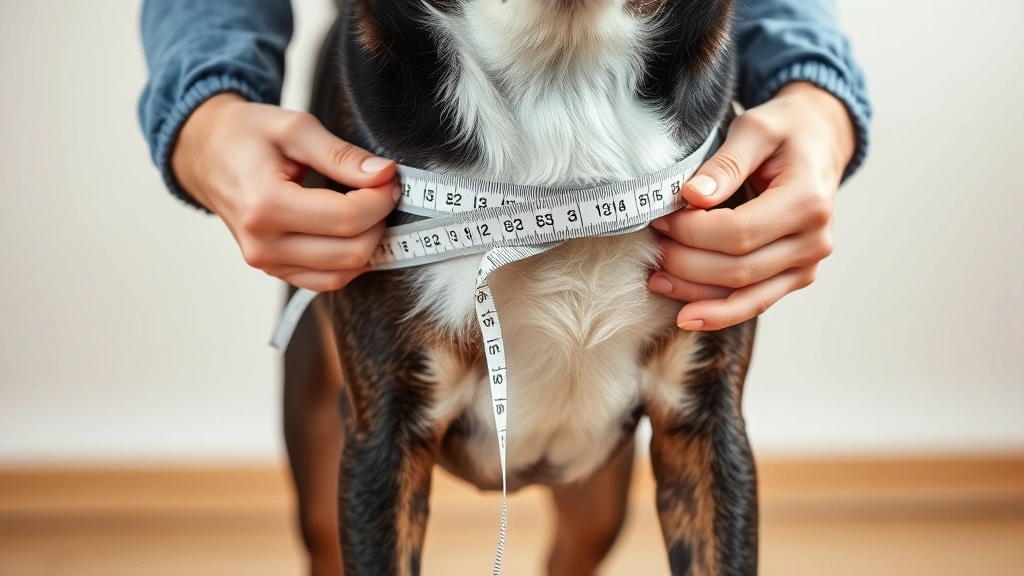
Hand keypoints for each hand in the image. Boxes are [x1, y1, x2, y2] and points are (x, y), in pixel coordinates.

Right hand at [172, 93, 399, 291]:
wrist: (205, 153)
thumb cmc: (246, 136)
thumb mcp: (294, 128)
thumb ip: (342, 155)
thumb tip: (383, 175)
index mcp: (265, 205)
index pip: (346, 219)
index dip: (380, 200)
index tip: (389, 179)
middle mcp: (262, 244)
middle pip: (350, 251)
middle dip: (379, 222)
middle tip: (384, 191)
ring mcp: (266, 262)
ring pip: (342, 273)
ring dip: (369, 245)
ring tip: (369, 210)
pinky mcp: (274, 270)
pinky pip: (325, 281)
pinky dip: (349, 261)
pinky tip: (355, 233)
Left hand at [649, 82, 855, 330]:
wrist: (819, 144)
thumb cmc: (785, 133)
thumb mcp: (755, 130)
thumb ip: (725, 164)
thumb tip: (692, 196)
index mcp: (807, 201)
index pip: (738, 232)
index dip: (692, 232)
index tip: (662, 219)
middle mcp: (814, 240)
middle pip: (738, 269)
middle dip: (687, 262)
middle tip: (654, 244)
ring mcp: (807, 264)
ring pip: (745, 295)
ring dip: (695, 295)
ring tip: (656, 282)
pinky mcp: (796, 277)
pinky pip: (754, 303)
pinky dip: (718, 311)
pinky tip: (686, 314)